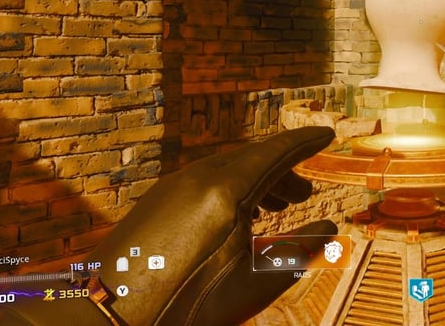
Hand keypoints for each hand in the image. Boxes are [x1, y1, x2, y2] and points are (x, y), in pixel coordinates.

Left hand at [0, 126, 336, 325]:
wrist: (111, 311)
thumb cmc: (188, 303)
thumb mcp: (254, 283)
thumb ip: (298, 251)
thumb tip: (332, 228)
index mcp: (227, 191)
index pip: (276, 152)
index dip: (305, 143)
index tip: (327, 136)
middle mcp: (200, 177)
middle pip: (253, 159)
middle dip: (283, 171)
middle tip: (305, 192)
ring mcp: (174, 184)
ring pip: (228, 169)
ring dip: (257, 182)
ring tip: (276, 208)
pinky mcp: (159, 198)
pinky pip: (206, 180)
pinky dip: (232, 189)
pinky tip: (237, 217)